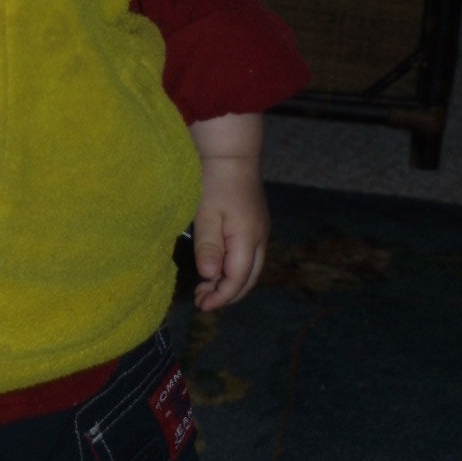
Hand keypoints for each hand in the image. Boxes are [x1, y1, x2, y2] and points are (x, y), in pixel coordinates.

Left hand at [188, 113, 268, 312]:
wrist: (230, 155)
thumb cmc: (213, 181)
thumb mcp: (206, 214)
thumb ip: (209, 246)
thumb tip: (210, 276)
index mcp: (248, 238)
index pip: (238, 279)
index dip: (221, 296)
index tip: (201, 305)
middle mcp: (260, 238)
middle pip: (249, 279)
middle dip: (227, 295)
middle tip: (202, 301)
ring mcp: (260, 232)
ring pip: (251, 270)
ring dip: (231, 284)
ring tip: (206, 290)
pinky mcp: (255, 226)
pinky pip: (249, 258)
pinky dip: (234, 271)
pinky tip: (216, 270)